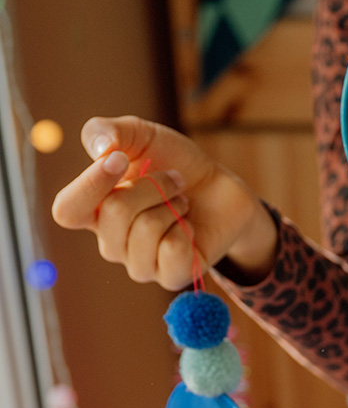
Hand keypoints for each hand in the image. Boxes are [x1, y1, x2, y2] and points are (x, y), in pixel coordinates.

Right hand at [52, 116, 277, 290]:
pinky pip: (173, 250)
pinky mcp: (172, 276)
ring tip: (181, 202)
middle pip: (114, 213)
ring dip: (172, 204)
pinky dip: (187, 227)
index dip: (90, 184)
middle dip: (152, 185)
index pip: (67, 211)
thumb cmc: (173, 162)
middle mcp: (111, 243)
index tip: (121, 158)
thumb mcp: (139, 135)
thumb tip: (102, 148)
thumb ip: (107, 131)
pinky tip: (189, 226)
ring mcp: (140, 264)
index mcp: (93, 211)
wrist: (220, 187)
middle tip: (174, 179)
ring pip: (146, 230)